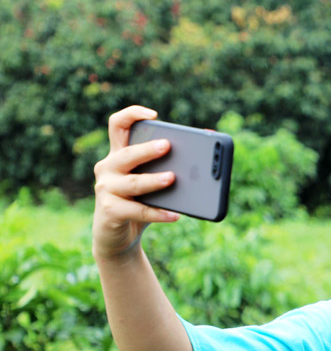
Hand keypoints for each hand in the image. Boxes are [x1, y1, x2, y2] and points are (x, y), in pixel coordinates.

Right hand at [92, 106, 179, 259]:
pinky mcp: (109, 211)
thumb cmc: (140, 202)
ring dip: (153, 180)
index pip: (118, 125)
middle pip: (126, 154)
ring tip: (172, 178)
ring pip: (131, 183)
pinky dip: (157, 213)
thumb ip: (169, 165)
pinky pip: (137, 211)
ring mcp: (105, 189)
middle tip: (168, 146)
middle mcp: (108, 168)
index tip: (153, 114)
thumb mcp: (153, 182)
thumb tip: (205, 151)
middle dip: (147, 149)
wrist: (118, 237)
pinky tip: (174, 215)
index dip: (132, 115)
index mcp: (118, 154)